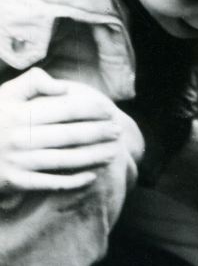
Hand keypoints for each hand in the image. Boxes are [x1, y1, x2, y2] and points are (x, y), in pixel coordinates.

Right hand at [0, 67, 139, 192]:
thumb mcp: (5, 94)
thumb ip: (32, 82)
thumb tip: (63, 87)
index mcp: (18, 112)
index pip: (63, 109)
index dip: (90, 109)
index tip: (109, 110)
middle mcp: (19, 136)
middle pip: (69, 135)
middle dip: (98, 133)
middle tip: (118, 131)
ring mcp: (18, 161)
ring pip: (64, 159)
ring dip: (92, 156)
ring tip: (113, 152)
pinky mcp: (16, 181)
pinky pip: (49, 183)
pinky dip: (71, 181)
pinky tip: (91, 177)